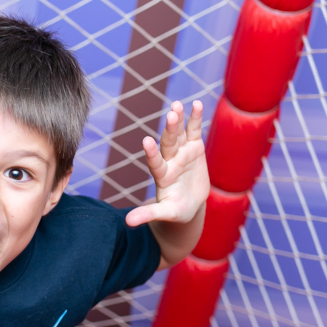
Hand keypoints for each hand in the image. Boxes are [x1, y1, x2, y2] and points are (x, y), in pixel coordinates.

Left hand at [125, 100, 209, 226]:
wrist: (189, 205)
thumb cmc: (176, 211)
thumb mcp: (165, 214)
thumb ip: (148, 214)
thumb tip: (128, 223)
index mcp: (162, 175)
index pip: (155, 162)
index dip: (151, 152)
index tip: (146, 141)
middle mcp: (169, 160)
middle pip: (168, 143)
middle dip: (170, 130)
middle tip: (171, 115)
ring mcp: (182, 153)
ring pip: (179, 134)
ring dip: (179, 120)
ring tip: (177, 105)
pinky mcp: (194, 148)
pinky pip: (194, 131)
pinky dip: (196, 118)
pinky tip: (198, 104)